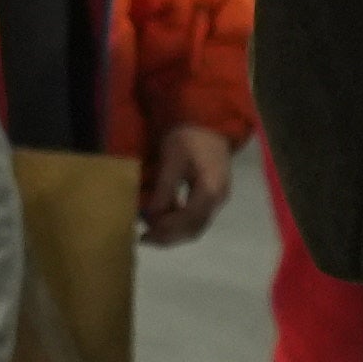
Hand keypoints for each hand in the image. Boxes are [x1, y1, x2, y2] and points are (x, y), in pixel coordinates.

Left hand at [140, 120, 244, 244]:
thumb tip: (150, 215)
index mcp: (210, 189)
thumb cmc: (189, 137)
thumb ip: (164, 189)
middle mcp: (218, 199)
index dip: (166, 229)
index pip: (187, 220)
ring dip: (173, 233)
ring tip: (150, 233)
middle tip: (144, 238)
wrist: (209, 123)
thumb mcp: (172, 159)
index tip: (145, 231)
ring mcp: (218, 200)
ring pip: (196, 227)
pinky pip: (197, 219)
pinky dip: (179, 224)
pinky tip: (162, 220)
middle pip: (194, 230)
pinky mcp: (213, 197)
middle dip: (168, 237)